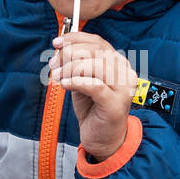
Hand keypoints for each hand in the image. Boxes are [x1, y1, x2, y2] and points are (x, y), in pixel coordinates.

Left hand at [50, 31, 136, 161]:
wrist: (104, 139)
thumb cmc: (94, 110)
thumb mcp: (83, 81)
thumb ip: (77, 65)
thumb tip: (60, 50)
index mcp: (119, 64)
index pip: (99, 42)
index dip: (76, 39)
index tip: (57, 42)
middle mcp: (125, 73)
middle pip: (96, 52)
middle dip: (70, 54)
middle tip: (54, 63)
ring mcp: (123, 89)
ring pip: (95, 66)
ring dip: (71, 68)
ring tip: (57, 76)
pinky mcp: (115, 104)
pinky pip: (94, 86)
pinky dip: (76, 82)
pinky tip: (64, 84)